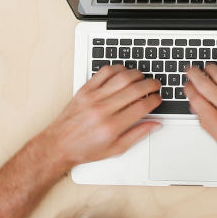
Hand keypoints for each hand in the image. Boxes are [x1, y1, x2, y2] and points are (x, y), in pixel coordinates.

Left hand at [40, 64, 160, 170]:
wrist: (59, 145)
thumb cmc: (85, 149)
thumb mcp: (115, 149)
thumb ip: (138, 135)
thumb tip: (155, 125)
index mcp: (112, 127)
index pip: (141, 107)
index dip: (154, 100)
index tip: (158, 99)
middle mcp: (102, 110)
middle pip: (135, 89)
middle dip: (151, 85)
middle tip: (156, 85)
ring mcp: (92, 98)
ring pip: (121, 77)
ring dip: (136, 74)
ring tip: (142, 78)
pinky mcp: (84, 90)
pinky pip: (104, 72)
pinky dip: (117, 69)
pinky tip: (123, 72)